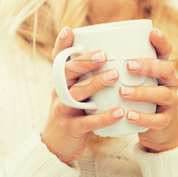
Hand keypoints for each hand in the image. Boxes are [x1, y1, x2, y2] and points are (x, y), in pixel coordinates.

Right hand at [42, 27, 124, 163]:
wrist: (57, 146)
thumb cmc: (73, 113)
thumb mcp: (75, 93)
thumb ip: (86, 76)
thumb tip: (110, 52)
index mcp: (61, 82)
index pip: (59, 60)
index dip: (62, 45)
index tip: (70, 30)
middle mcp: (59, 93)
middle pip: (68, 73)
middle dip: (85, 62)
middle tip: (104, 54)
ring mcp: (63, 110)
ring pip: (77, 94)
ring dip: (96, 84)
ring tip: (115, 76)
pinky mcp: (72, 128)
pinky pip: (89, 122)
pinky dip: (105, 117)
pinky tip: (120, 112)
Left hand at [121, 29, 177, 152]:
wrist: (156, 132)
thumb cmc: (137, 101)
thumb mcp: (134, 82)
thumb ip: (118, 67)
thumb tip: (86, 46)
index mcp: (161, 71)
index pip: (165, 52)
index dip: (162, 42)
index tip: (152, 32)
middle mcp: (169, 83)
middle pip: (167, 69)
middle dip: (148, 66)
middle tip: (128, 65)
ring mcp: (170, 103)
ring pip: (163, 94)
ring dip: (142, 92)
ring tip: (123, 92)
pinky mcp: (165, 122)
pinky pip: (157, 119)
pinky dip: (143, 117)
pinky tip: (128, 115)